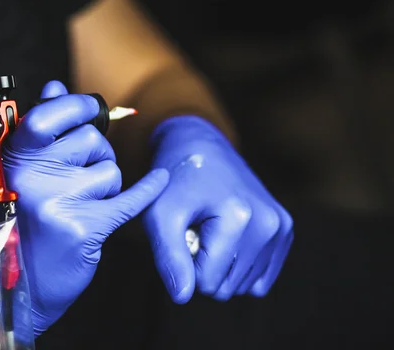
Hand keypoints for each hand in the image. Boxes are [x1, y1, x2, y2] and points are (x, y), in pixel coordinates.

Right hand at [3, 81, 168, 334]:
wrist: (20, 285)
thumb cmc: (23, 224)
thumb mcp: (23, 173)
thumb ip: (40, 130)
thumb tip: (54, 87)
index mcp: (14, 158)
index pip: (48, 115)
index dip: (76, 105)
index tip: (91, 108)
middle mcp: (32, 176)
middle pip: (91, 140)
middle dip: (97, 154)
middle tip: (83, 176)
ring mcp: (58, 201)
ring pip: (111, 170)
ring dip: (107, 186)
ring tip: (84, 204)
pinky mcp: (85, 226)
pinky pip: (130, 197)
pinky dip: (148, 189)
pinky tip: (159, 181)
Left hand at [143, 115, 293, 303]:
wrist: (199, 147)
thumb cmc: (174, 181)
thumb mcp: (160, 215)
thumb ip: (169, 257)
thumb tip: (183, 297)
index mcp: (240, 218)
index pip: (207, 282)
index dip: (185, 264)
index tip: (182, 231)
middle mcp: (269, 224)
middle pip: (227, 287)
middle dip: (203, 266)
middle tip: (195, 229)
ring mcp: (281, 227)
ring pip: (243, 285)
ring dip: (220, 265)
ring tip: (209, 228)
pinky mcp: (285, 230)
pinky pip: (260, 278)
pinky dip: (238, 266)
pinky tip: (226, 237)